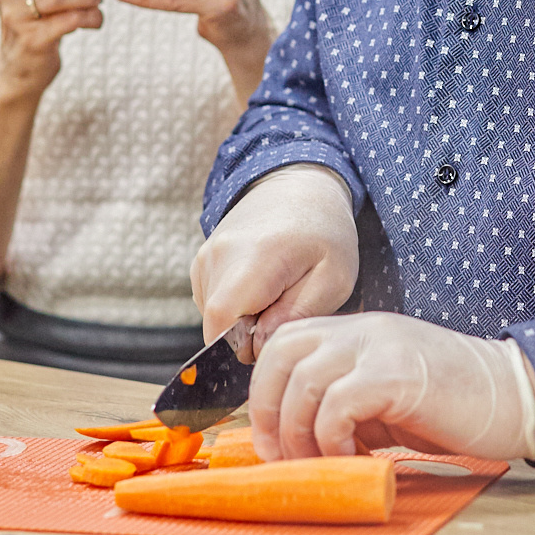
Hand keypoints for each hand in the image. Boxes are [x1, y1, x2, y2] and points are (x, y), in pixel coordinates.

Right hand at [191, 163, 357, 345]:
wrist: (300, 188)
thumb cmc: (325, 234)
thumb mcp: (333, 279)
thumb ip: (297, 315)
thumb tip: (259, 344)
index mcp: (255, 258)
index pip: (222, 322)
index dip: (243, 346)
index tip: (273, 339)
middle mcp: (219, 255)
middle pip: (216, 324)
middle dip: (247, 335)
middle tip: (284, 313)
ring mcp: (205, 256)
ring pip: (213, 316)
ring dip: (242, 320)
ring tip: (275, 294)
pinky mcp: (201, 261)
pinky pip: (210, 303)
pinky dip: (235, 307)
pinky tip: (261, 287)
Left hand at [248, 311, 534, 460]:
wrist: (516, 397)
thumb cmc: (458, 405)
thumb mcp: (388, 395)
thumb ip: (345, 401)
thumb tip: (296, 438)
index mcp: (358, 332)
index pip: (285, 343)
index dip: (264, 391)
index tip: (271, 439)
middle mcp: (363, 330)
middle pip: (280, 355)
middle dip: (267, 411)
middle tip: (282, 455)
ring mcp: (379, 347)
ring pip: (302, 382)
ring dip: (299, 434)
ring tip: (319, 463)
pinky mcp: (396, 375)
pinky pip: (336, 405)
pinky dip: (331, 439)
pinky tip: (352, 458)